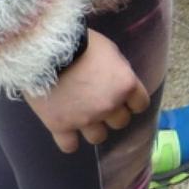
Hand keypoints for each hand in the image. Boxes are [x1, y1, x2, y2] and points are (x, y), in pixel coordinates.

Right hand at [26, 30, 150, 152]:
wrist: (47, 50)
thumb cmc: (82, 42)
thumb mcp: (110, 50)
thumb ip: (118, 71)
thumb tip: (119, 82)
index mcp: (125, 86)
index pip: (140, 105)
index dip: (133, 101)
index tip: (125, 98)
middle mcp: (109, 106)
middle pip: (120, 123)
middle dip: (113, 114)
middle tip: (100, 103)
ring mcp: (84, 119)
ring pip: (98, 137)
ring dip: (93, 128)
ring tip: (83, 116)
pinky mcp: (60, 126)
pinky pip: (69, 146)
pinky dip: (69, 140)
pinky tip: (67, 130)